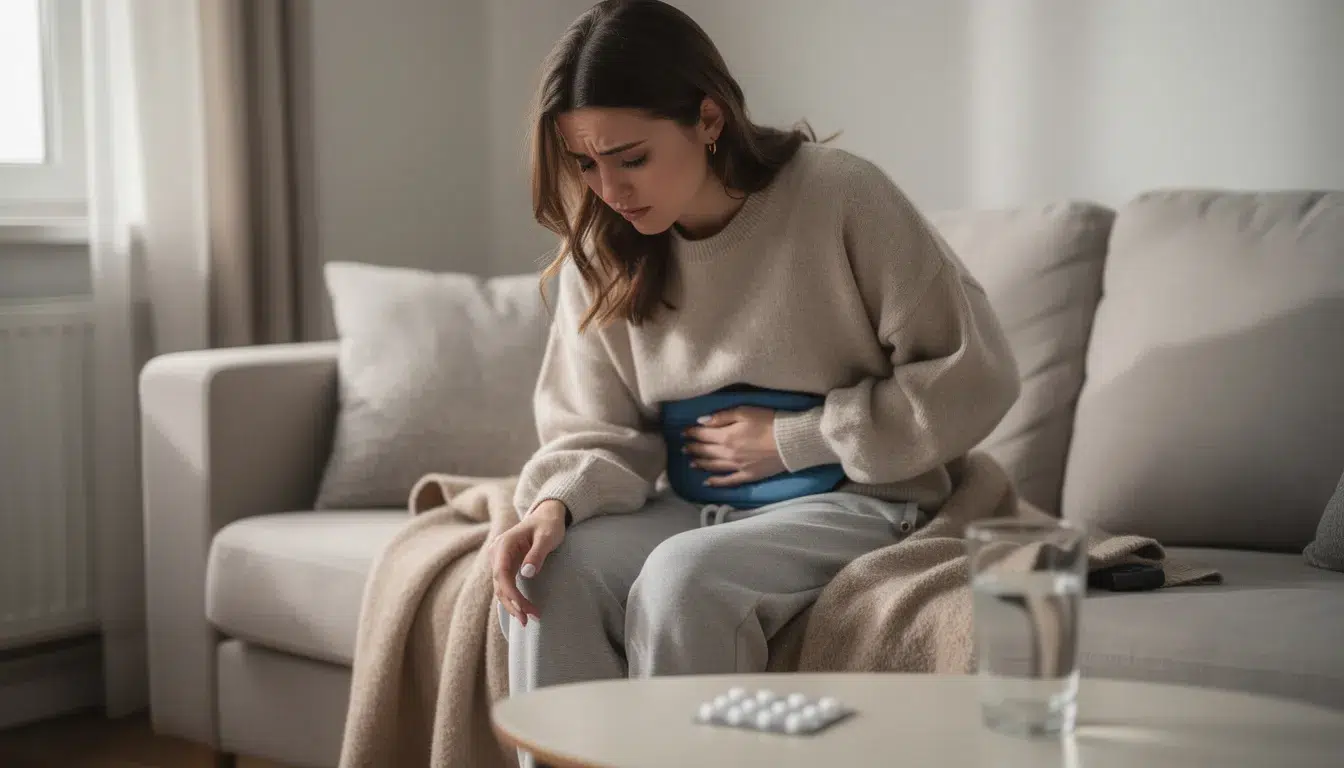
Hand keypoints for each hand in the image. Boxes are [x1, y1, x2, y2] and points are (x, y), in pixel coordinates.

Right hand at [490, 499, 566, 625]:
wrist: (546, 516)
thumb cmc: (548, 524)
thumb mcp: (547, 536)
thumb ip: (537, 554)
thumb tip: (527, 574)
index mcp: (504, 544)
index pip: (501, 573)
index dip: (510, 593)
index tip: (523, 607)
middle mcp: (497, 553)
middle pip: (500, 584)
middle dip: (513, 604)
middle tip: (528, 619)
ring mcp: (500, 560)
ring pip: (501, 588)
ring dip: (513, 605)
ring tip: (528, 620)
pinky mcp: (506, 566)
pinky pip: (506, 585)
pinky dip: (513, 599)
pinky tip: (522, 610)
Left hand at [682, 406, 786, 486]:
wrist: (790, 441)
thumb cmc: (769, 421)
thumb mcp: (744, 411)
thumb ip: (721, 417)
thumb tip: (701, 422)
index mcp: (726, 436)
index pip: (703, 434)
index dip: (692, 433)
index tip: (683, 432)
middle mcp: (728, 453)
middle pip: (706, 451)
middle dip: (693, 448)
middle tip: (684, 447)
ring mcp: (737, 466)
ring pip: (713, 466)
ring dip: (700, 463)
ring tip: (691, 462)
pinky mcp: (748, 475)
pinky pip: (728, 481)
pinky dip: (716, 482)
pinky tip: (707, 482)